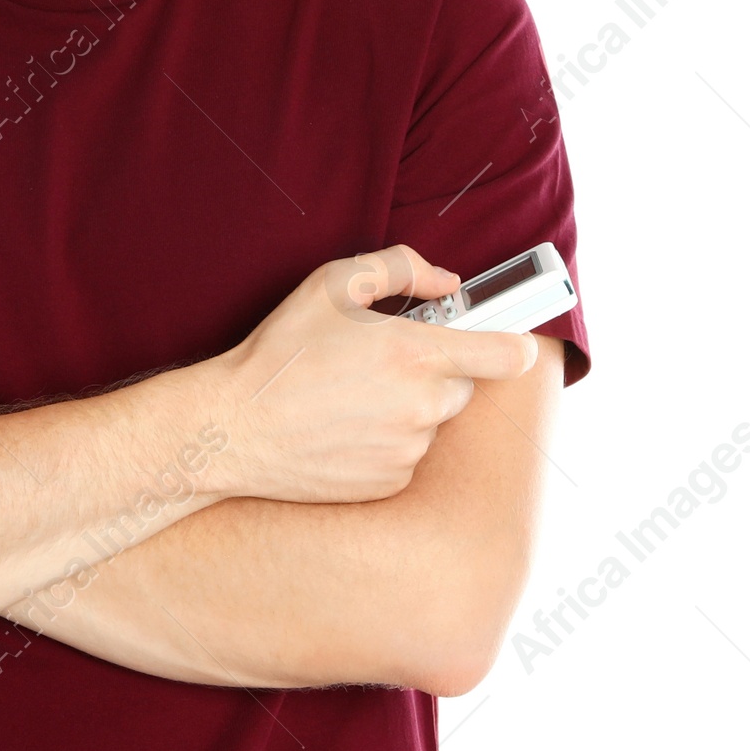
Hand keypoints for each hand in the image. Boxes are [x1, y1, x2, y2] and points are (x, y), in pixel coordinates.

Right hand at [207, 244, 538, 503]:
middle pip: (463, 387)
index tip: (510, 341)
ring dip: (409, 408)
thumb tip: (448, 282)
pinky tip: (343, 427)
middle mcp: (422, 406)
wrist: (235, 427)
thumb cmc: (282, 351)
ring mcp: (408, 450)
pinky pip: (407, 455)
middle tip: (384, 361)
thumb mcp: (332, 284)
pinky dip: (387, 441)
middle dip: (436, 372)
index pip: (506, 355)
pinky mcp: (390, 483)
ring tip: (350, 395)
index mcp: (416, 354)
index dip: (514, 344)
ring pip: (432, 422)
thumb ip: (400, 268)